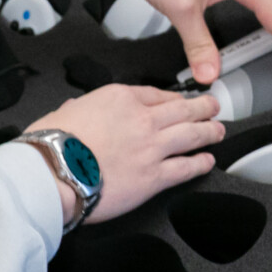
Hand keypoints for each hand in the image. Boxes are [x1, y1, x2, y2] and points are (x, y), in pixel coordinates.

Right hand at [29, 86, 222, 223]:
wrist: (53, 173)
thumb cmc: (52, 145)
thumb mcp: (65, 111)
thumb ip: (79, 109)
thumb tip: (77, 110)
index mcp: (119, 98)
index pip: (156, 94)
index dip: (174, 98)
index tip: (181, 100)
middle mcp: (141, 119)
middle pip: (183, 109)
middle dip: (203, 107)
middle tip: (213, 106)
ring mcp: (152, 148)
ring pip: (192, 135)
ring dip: (210, 131)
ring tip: (219, 130)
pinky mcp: (154, 177)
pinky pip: (186, 168)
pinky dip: (201, 163)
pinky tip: (208, 161)